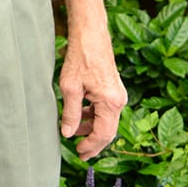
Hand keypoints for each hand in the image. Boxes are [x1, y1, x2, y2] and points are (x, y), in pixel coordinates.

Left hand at [59, 36, 126, 159]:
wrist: (90, 33)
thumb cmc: (80, 56)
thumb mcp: (70, 87)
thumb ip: (71, 113)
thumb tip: (68, 134)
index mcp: (111, 102)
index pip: (103, 134)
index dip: (90, 146)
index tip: (78, 153)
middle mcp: (119, 100)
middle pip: (107, 130)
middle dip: (92, 141)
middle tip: (78, 151)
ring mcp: (118, 93)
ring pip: (106, 119)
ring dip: (91, 127)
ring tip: (74, 132)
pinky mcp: (113, 88)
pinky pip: (105, 109)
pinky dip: (93, 115)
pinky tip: (80, 115)